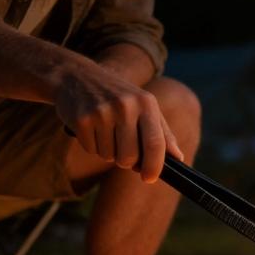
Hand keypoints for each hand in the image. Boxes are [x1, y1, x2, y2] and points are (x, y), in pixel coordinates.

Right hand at [54, 63, 183, 182]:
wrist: (77, 76)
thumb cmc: (118, 96)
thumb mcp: (144, 106)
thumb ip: (163, 133)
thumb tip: (178, 158)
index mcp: (146, 104)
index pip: (155, 143)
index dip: (154, 166)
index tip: (150, 178)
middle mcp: (125, 106)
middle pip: (130, 156)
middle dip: (127, 161)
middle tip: (122, 148)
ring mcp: (102, 112)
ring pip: (109, 156)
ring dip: (108, 152)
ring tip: (105, 131)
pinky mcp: (82, 119)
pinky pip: (92, 149)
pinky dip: (93, 145)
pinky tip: (92, 128)